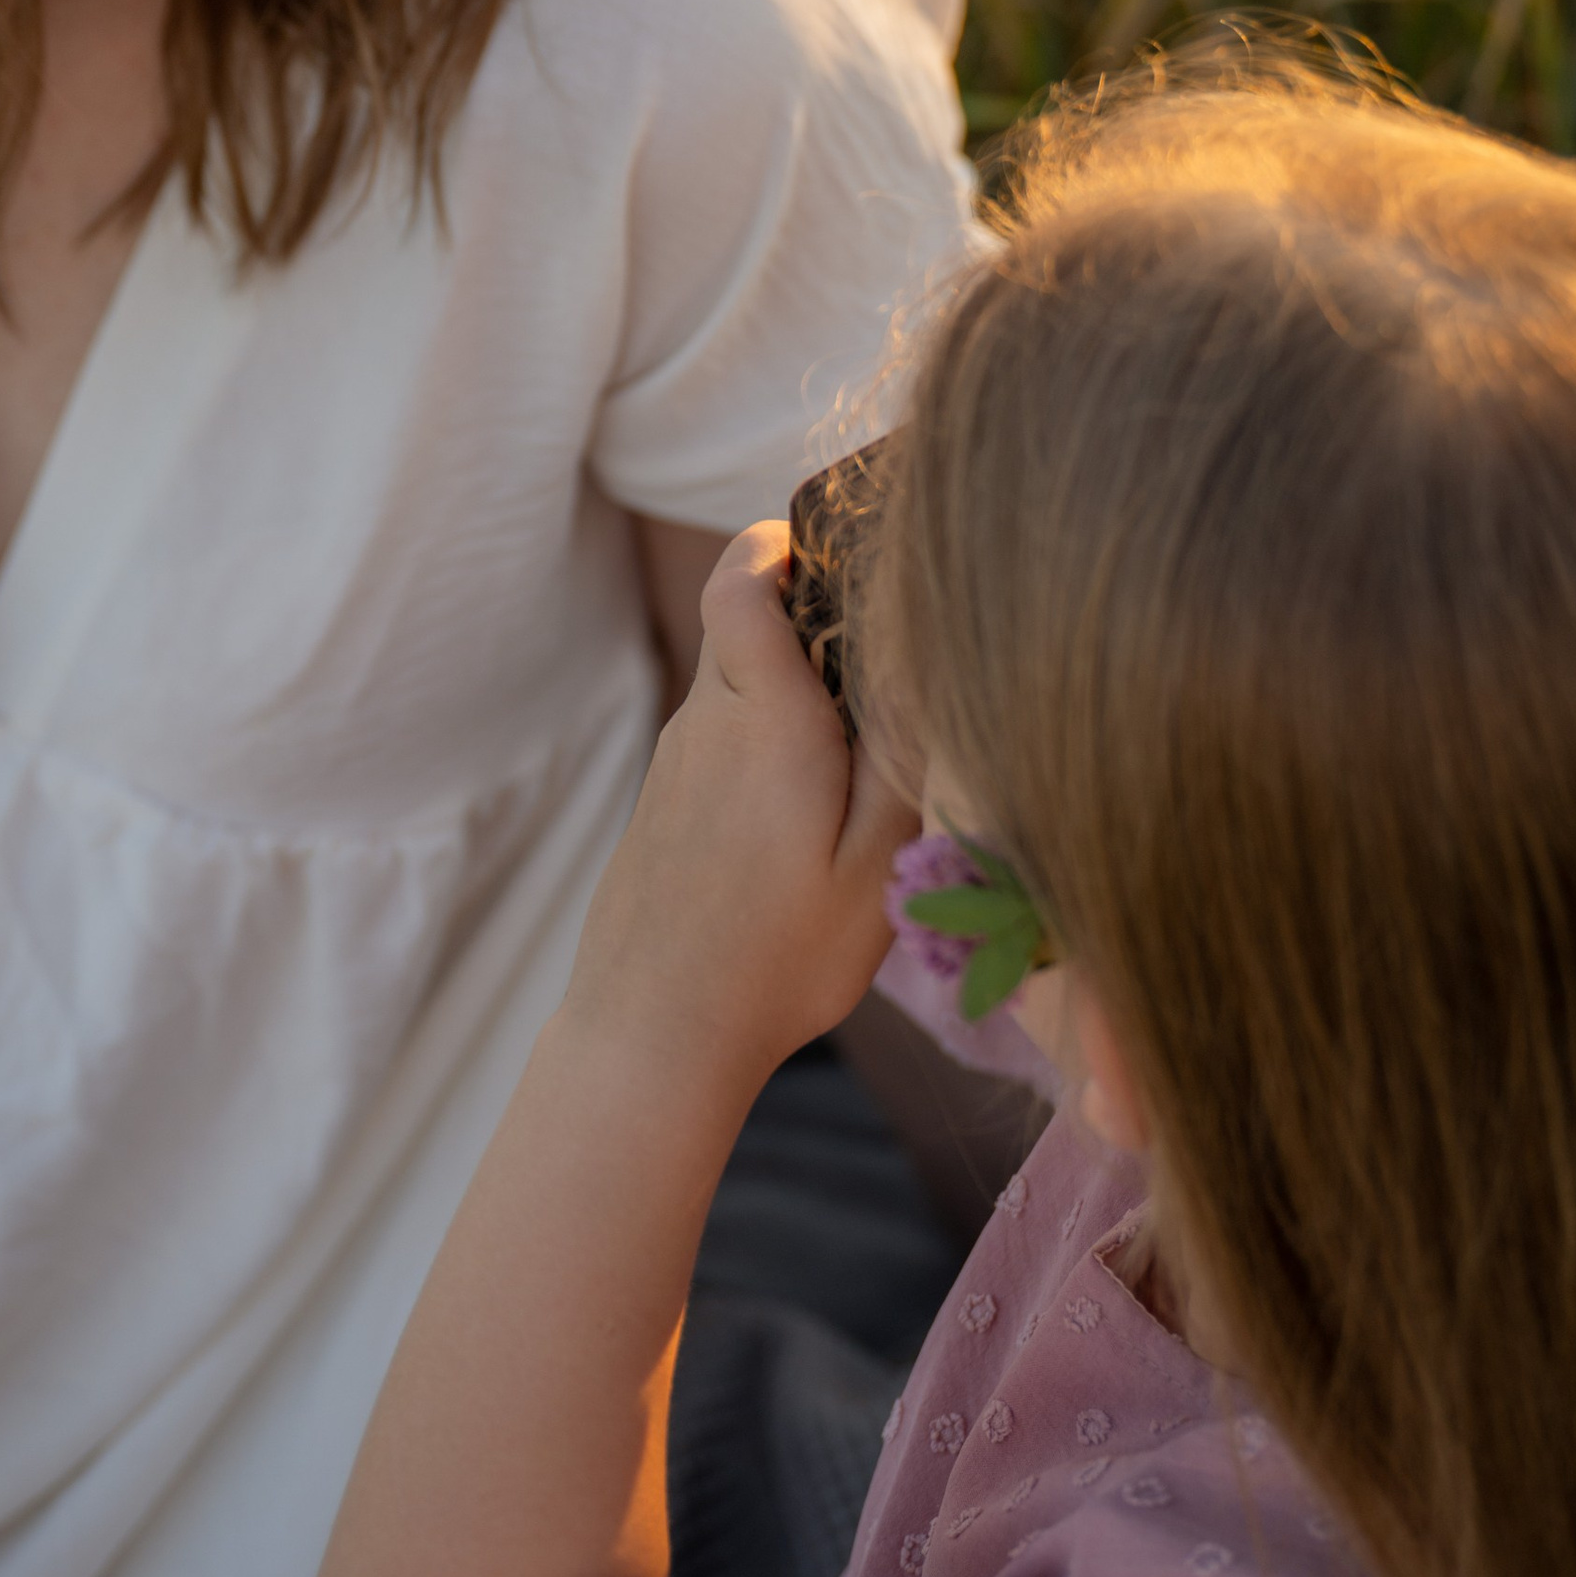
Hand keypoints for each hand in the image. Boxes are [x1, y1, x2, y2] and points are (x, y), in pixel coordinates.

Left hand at [559, 521, 918, 1108]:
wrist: (652, 1035)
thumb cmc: (775, 957)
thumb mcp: (874, 862)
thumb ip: (902, 750)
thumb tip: (924, 653)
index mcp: (763, 718)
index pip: (745, 577)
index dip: (783, 541)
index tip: (838, 548)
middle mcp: (706, 725)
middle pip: (746, 624)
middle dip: (812, 624)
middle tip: (887, 673)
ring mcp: (675, 767)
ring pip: (736, 689)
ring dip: (794, 699)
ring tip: (864, 764)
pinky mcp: (664, 808)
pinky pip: (721, 744)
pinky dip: (768, 751)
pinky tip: (809, 821)